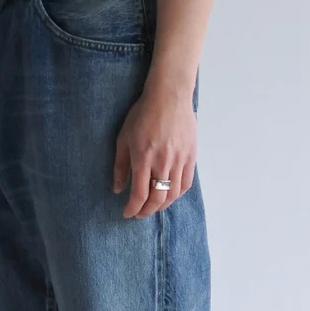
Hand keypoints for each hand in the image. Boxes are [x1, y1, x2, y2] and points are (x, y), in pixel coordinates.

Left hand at [113, 82, 197, 218]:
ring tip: (153, 207)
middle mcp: (163, 162)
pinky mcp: (191, 156)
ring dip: (162, 205)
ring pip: (173, 194)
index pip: (139, 194)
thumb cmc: (143, 114)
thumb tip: (118, 189)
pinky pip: (186, 183)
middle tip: (139, 214)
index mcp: (144, 158)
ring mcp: (179, 160)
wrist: (169, 96)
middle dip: (146, 211)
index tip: (127, 213)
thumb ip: (120, 166)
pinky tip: (169, 195)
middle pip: (157, 199)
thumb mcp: (124, 138)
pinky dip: (176, 194)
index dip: (133, 208)